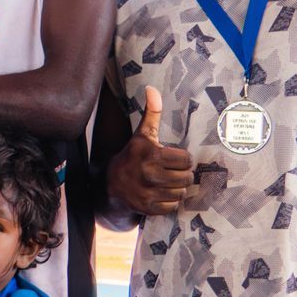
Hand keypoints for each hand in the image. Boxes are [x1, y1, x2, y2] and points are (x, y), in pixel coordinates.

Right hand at [107, 87, 196, 215]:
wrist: (110, 183)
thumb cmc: (133, 155)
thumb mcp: (142, 134)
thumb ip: (151, 112)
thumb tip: (152, 89)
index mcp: (151, 154)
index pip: (186, 160)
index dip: (183, 159)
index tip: (174, 158)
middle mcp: (149, 174)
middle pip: (186, 178)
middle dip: (182, 175)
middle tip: (173, 172)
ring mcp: (147, 192)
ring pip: (180, 193)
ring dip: (177, 188)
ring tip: (168, 182)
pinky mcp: (147, 208)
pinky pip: (172, 207)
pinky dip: (169, 202)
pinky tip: (161, 193)